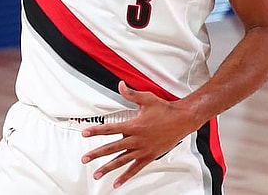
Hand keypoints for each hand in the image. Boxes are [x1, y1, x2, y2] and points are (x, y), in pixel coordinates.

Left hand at [81, 81, 198, 188]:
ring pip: (122, 161)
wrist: (182, 120)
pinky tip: (117, 183)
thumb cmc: (165, 110)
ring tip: (96, 174)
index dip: (96, 131)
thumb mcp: (147, 99)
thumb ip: (131, 94)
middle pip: (112, 148)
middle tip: (85, 158)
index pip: (111, 129)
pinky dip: (126, 176)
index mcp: (134, 126)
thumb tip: (120, 85)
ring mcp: (143, 150)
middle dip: (97, 153)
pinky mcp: (149, 156)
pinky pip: (135, 169)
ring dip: (108, 168)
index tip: (85, 133)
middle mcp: (137, 140)